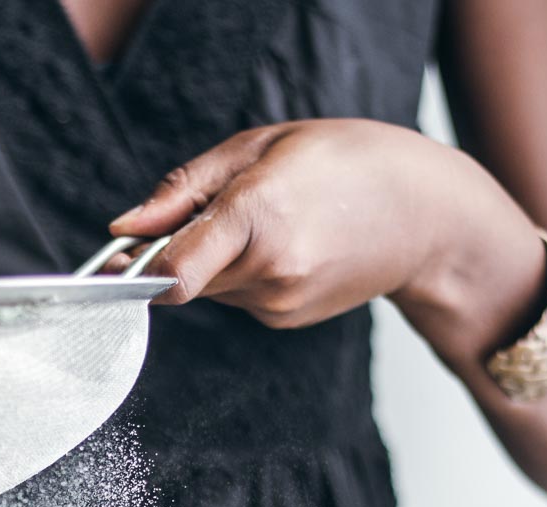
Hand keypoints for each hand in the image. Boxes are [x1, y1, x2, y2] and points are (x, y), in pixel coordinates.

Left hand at [110, 118, 545, 361]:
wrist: (427, 218)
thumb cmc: (348, 162)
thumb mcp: (262, 146)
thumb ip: (183, 190)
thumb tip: (122, 230)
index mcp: (258, 218)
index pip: (172, 272)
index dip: (134, 271)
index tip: (118, 260)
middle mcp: (267, 272)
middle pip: (179, 278)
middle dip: (176, 248)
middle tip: (213, 207)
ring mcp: (278, 304)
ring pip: (206, 288)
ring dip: (213, 258)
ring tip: (268, 218)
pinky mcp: (284, 320)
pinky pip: (236, 298)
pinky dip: (242, 273)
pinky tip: (284, 244)